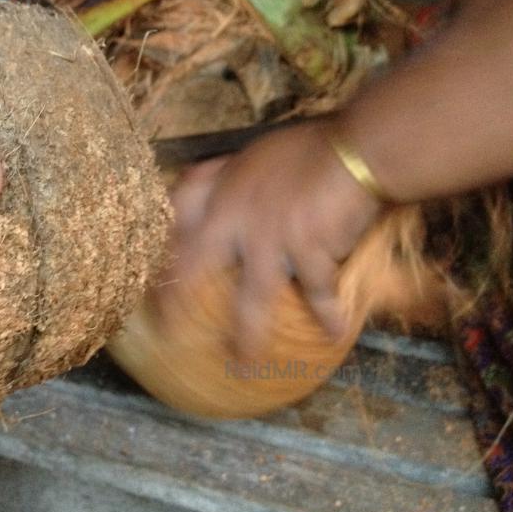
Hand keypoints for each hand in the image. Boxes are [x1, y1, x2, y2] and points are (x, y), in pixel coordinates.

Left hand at [160, 120, 381, 358]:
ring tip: (244, 363)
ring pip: (251, 299)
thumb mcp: (258, 154)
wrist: (359, 149)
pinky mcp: (306, 250)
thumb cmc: (313, 148)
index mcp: (223, 188)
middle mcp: (236, 214)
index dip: (161, 245)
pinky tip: (334, 332)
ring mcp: (269, 235)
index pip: (176, 215)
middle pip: (193, 266)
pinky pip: (316, 293)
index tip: (153, 275)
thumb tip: (216, 191)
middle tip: (169, 332)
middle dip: (177, 302)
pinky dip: (328, 314)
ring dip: (248, 336)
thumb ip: (234, 179)